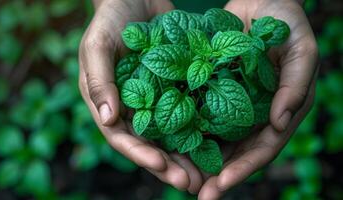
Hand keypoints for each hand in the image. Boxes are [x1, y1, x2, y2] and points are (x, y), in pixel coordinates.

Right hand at [78, 0, 202, 192]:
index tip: (163, 166)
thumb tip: (107, 118)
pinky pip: (187, 110)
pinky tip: (216, 141)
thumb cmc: (111, 18)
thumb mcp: (98, 46)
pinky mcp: (174, 87)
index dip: (141, 154)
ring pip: (171, 135)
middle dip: (169, 166)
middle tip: (192, 183)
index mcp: (109, 103)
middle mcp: (132, 107)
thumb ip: (100, 80)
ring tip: (207, 175)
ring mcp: (155, 98)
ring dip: (187, 156)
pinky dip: (199, 128)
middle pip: (150, 144)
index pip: (122, 137)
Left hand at [197, 0, 318, 198]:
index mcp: (280, 112)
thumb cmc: (286, 21)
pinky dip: (189, 129)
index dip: (243, 169)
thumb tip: (279, 123)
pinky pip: (202, 112)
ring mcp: (235, 103)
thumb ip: (295, 86)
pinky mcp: (215, 88)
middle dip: (217, 175)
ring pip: (217, 138)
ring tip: (180, 177)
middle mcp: (256, 113)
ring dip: (200, 159)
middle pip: (236, 151)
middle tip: (196, 193)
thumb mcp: (300, 51)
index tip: (220, 186)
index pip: (262, 149)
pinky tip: (172, 142)